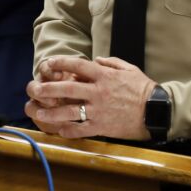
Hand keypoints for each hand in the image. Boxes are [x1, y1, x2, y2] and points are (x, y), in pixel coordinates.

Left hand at [25, 56, 155, 139]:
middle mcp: (98, 93)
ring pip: (70, 112)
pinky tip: (59, 131)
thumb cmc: (143, 89)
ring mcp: (99, 111)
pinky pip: (81, 130)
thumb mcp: (128, 69)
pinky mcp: (102, 127)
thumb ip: (110, 62)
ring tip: (38, 113)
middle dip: (49, 88)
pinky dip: (69, 131)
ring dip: (52, 113)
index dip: (61, 63)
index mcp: (104, 76)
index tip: (49, 63)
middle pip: (68, 89)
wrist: (156, 111)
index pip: (77, 66)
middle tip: (34, 89)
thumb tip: (95, 59)